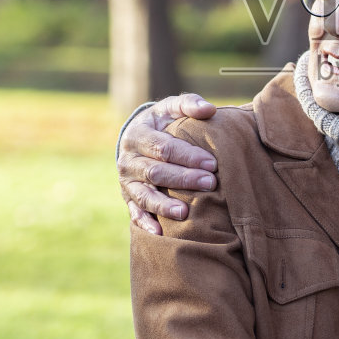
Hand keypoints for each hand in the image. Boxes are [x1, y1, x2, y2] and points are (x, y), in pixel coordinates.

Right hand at [118, 94, 218, 234]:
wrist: (136, 139)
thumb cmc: (162, 123)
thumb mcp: (170, 109)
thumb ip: (189, 104)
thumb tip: (209, 109)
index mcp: (138, 135)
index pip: (163, 147)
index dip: (187, 156)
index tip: (212, 163)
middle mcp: (128, 160)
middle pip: (156, 172)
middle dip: (183, 179)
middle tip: (210, 183)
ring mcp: (126, 182)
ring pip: (144, 195)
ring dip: (164, 205)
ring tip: (185, 213)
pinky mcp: (128, 198)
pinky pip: (135, 213)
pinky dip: (146, 223)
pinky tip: (160, 234)